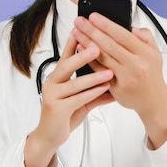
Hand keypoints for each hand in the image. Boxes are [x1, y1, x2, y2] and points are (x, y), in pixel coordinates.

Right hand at [24, 32, 114, 166]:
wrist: (49, 137)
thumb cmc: (65, 115)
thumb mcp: (82, 100)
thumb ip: (97, 90)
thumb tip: (116, 82)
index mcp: (57, 77)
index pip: (66, 56)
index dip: (73, 42)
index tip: (82, 29)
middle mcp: (52, 83)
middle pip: (66, 65)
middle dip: (82, 55)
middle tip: (97, 47)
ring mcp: (53, 96)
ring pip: (74, 83)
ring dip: (93, 77)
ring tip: (109, 71)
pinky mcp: (57, 109)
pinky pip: (77, 99)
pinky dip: (92, 93)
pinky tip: (104, 89)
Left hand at [72, 13, 166, 147]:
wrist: (154, 101)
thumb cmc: (152, 73)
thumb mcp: (155, 52)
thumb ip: (145, 36)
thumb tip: (130, 26)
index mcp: (145, 53)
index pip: (123, 35)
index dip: (106, 24)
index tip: (93, 16)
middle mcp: (136, 65)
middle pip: (109, 45)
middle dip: (92, 31)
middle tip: (79, 21)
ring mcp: (125, 78)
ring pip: (102, 57)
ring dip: (86, 43)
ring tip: (76, 32)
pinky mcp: (116, 89)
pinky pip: (99, 71)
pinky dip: (89, 59)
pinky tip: (80, 49)